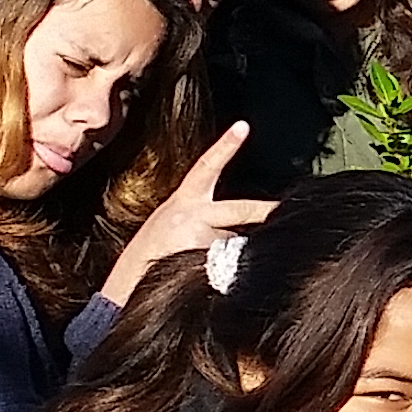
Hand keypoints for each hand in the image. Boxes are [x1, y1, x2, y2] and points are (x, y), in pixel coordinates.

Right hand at [100, 124, 274, 306]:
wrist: (125, 285)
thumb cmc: (154, 253)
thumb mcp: (171, 223)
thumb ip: (204, 218)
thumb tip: (241, 231)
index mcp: (184, 201)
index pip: (206, 167)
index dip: (225, 146)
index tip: (243, 126)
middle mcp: (192, 215)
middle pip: (240, 210)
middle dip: (266, 211)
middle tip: (286, 210)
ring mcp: (199, 238)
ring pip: (235, 244)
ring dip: (231, 257)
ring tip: (202, 270)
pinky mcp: (202, 261)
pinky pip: (229, 266)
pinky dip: (226, 274)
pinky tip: (206, 281)